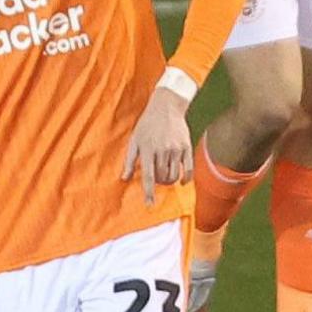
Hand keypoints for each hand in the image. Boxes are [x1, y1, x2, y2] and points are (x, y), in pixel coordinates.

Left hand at [122, 89, 192, 203]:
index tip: (149, 205)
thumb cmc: (147, 124)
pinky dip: (186, 178)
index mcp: (147, 149)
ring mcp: (176, 149)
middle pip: (162, 178)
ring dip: (169, 181)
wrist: (166, 107)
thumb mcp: (134, 140)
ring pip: (174, 176)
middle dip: (159, 183)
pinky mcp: (187, 147)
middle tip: (156, 178)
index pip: (148, 176)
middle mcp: (162, 150)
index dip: (149, 192)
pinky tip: (182, 181)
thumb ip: (129, 160)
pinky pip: (188, 169)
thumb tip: (123, 178)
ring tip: (165, 176)